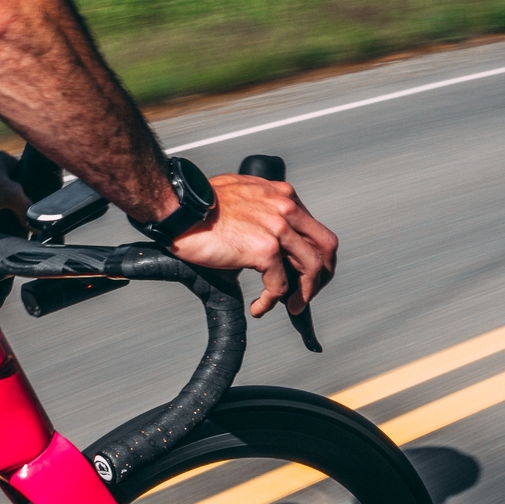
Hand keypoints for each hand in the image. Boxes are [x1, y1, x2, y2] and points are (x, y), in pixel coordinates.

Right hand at [168, 174, 338, 316]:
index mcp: (282, 195)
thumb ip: (263, 212)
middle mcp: (285, 208)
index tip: (303, 274)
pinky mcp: (264, 248)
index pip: (315, 229)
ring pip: (311, 267)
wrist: (179, 209)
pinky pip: (279, 285)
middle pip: (325, 247)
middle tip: (305, 294)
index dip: (314, 256)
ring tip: (291, 306)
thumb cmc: (200, 207)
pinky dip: (271, 302)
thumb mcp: (242, 198)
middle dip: (321, 276)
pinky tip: (259, 307)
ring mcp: (278, 227)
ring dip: (304, 293)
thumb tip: (270, 241)